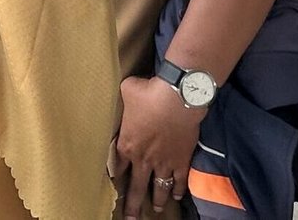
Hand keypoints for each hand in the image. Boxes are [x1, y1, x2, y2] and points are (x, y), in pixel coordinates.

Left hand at [113, 75, 203, 217]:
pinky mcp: (181, 161)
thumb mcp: (127, 90)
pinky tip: (177, 196)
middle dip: (132, 204)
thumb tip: (130, 90)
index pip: (117, 166)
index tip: (115, 182)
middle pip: (136, 186)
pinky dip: (178, 190)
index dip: (116, 175)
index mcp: (125, 144)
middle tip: (130, 218)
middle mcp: (143, 159)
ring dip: (156, 199)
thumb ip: (127, 97)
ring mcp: (163, 162)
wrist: (176, 99)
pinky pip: (179, 181)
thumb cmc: (147, 93)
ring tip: (154, 209)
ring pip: (158, 188)